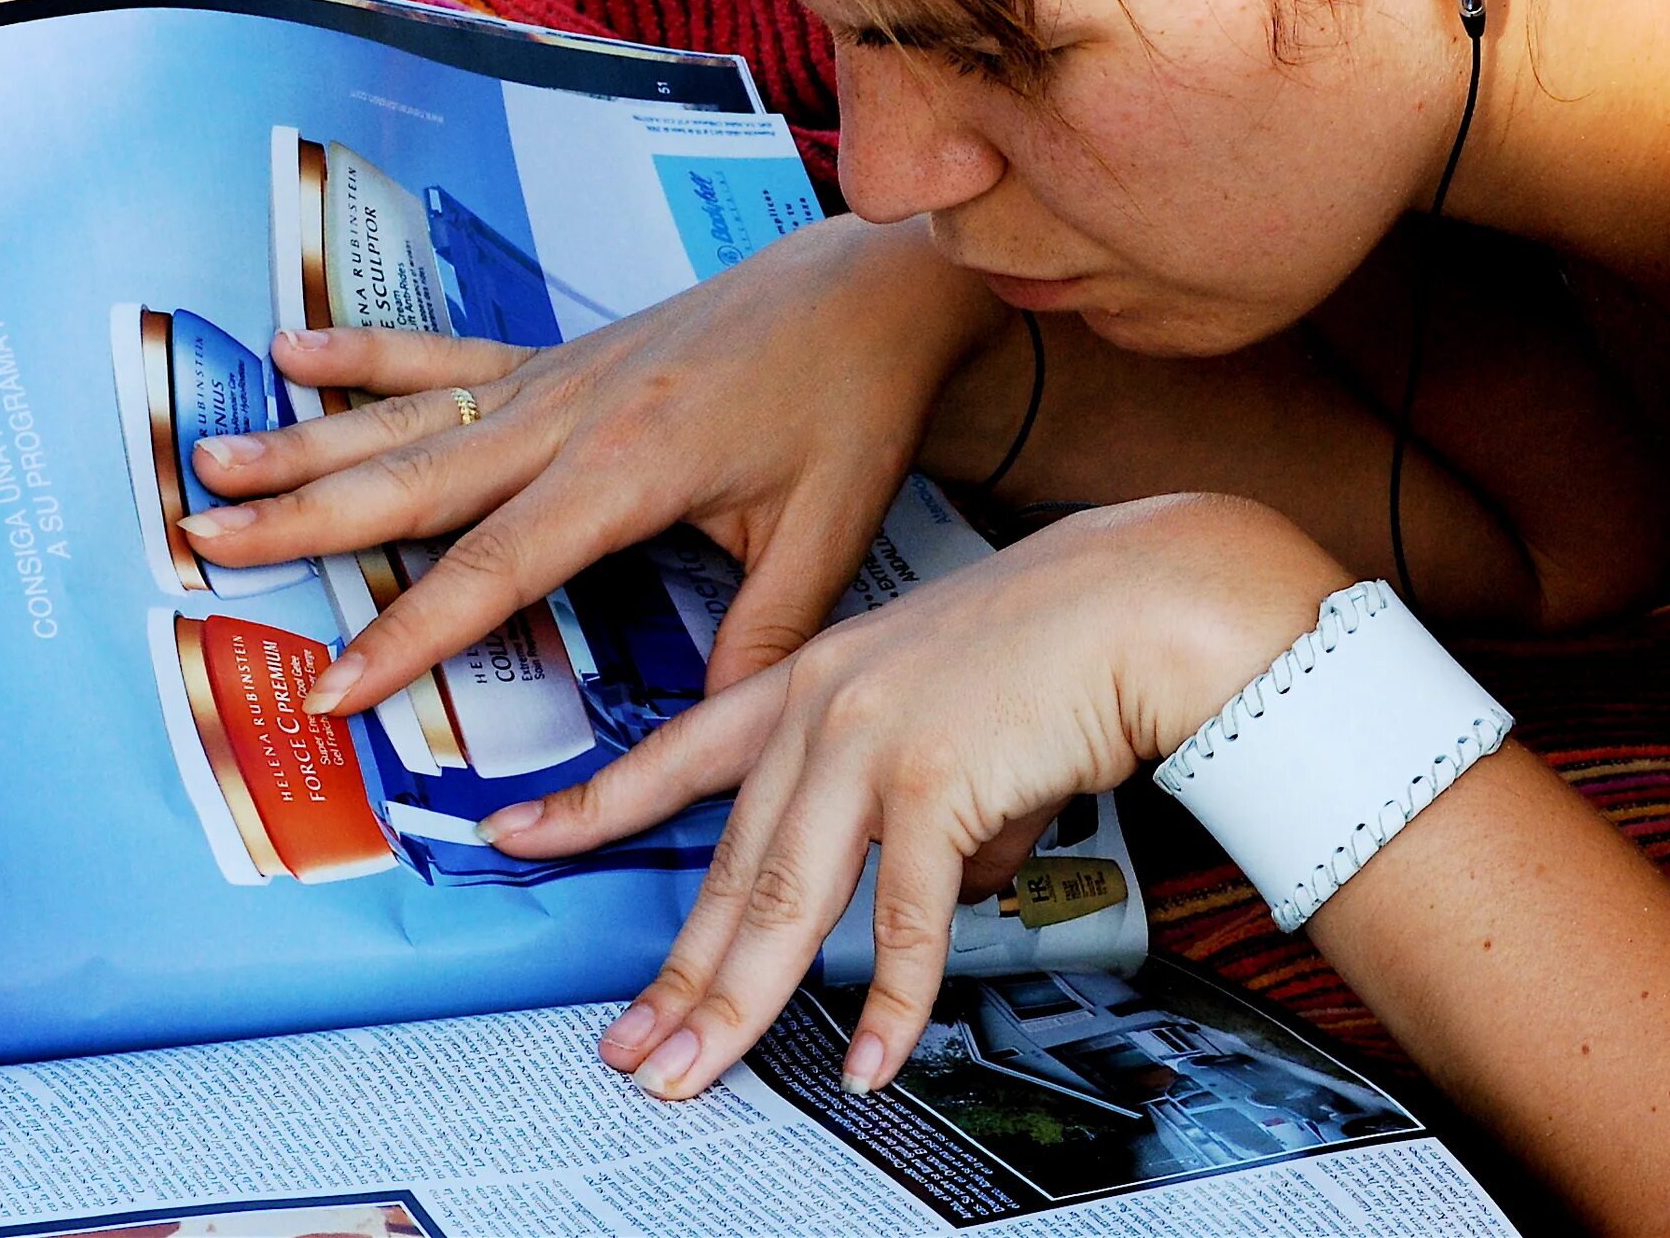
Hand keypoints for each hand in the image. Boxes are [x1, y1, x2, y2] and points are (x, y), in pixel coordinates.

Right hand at [180, 214, 1015, 710]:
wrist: (872, 291)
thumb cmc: (852, 409)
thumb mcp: (823, 539)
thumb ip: (756, 641)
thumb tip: (707, 744)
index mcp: (631, 471)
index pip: (495, 570)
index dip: (408, 634)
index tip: (331, 687)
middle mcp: (574, 416)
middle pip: (415, 483)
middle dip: (303, 522)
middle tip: (202, 547)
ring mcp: (558, 380)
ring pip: (409, 418)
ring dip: (307, 441)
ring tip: (210, 461)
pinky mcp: (561, 358)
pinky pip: (447, 360)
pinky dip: (368, 355)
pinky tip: (291, 349)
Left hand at [474, 493, 1349, 1101]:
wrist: (1152, 595)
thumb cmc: (1067, 644)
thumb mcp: (953, 712)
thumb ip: (918, 806)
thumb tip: (926, 896)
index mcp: (811, 677)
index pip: (676, 754)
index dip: (593, 804)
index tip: (517, 838)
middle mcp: (822, 705)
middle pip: (727, 867)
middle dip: (674, 976)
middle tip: (630, 1050)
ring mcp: (871, 741)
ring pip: (784, 903)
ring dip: (739, 1006)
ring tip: (696, 1074)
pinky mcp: (936, 781)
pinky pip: (902, 919)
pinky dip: (889, 999)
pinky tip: (870, 1057)